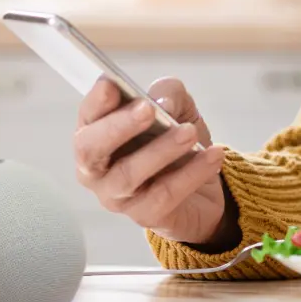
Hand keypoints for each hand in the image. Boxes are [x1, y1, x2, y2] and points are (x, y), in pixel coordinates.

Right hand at [73, 76, 233, 248]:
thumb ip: (169, 94)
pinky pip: (164, 195)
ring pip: (129, 174)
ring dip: (161, 150)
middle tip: (148, 109)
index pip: (87, 117)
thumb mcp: (178, 108)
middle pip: (91, 150)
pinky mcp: (144, 215)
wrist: (202, 188)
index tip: (111, 85)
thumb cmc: (176, 141)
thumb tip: (162, 102)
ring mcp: (116, 196)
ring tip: (189, 132)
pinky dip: (192, 173)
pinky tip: (213, 155)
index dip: (95, 102)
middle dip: (118, 127)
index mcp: (97, 134)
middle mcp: (96, 168)